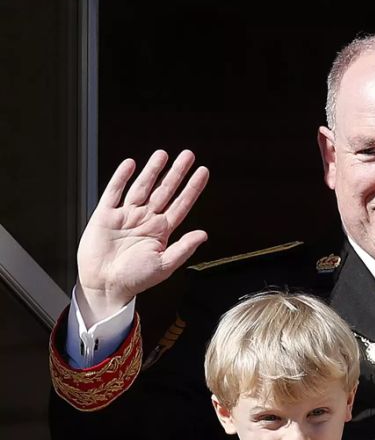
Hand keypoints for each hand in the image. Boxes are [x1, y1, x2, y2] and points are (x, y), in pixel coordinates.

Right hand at [76, 149, 208, 324]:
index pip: (181, 204)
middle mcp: (146, 219)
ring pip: (142, 187)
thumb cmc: (135, 279)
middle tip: (188, 155)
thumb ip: (183, 248)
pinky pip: (114, 191)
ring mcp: (126, 215)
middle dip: (176, 173)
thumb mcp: (164, 265)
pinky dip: (122, 177)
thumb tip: (204, 234)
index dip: (192, 188)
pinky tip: (131, 164)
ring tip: (163, 154)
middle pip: (165, 190)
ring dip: (152, 170)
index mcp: (162, 231)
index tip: (203, 172)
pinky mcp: (106, 215)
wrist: (105, 285)